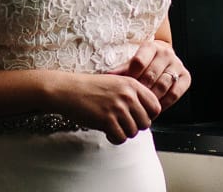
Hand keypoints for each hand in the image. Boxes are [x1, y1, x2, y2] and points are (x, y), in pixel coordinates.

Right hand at [47, 71, 161, 144]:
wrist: (66, 90)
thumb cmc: (89, 88)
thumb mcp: (115, 83)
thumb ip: (133, 95)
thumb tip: (148, 115)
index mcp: (132, 85)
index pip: (156, 107)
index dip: (148, 115)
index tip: (137, 117)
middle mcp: (127, 95)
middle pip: (146, 123)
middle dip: (134, 126)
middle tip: (120, 122)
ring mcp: (117, 108)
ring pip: (133, 133)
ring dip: (123, 132)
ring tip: (111, 125)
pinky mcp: (107, 120)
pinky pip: (121, 138)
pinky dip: (114, 138)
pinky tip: (106, 131)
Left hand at [108, 39, 190, 113]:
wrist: (163, 58)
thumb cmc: (144, 61)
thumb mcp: (132, 61)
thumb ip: (123, 69)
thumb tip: (109, 76)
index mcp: (151, 46)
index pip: (139, 62)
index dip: (130, 77)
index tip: (125, 87)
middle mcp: (166, 53)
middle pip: (151, 75)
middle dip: (140, 90)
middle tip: (133, 100)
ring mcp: (177, 65)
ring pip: (163, 85)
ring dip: (151, 98)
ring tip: (142, 105)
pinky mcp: (186, 77)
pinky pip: (175, 93)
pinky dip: (164, 103)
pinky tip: (155, 107)